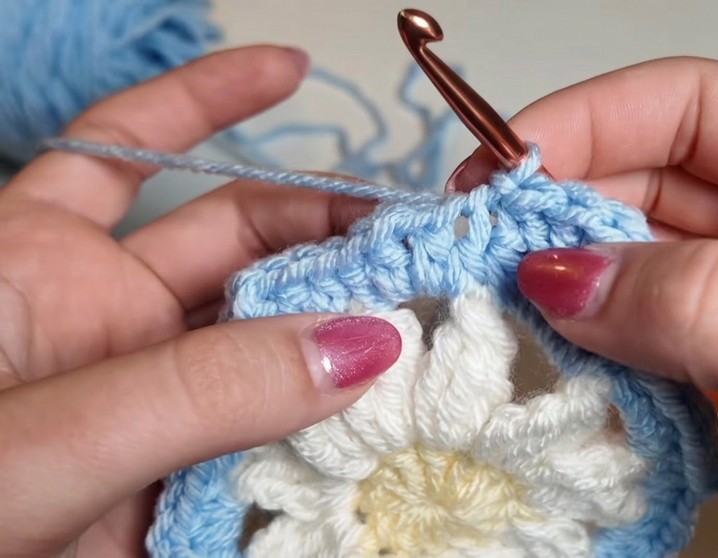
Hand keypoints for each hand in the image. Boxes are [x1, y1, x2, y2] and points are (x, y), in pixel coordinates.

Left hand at [0, 47, 401, 556]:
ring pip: (270, 342)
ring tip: (429, 321)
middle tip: (419, 244)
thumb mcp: (47, 436)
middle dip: (327, 228)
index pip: (127, 150)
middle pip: (235, 244)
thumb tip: (364, 343)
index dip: (208, 99)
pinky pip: (274, 435)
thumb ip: (199, 390)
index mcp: (37, 268)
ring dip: (343, 331)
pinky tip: (387, 415)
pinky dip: (330, 426)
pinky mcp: (184, 480)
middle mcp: (102, 324)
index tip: (293, 68)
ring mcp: (152, 404)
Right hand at [452, 57, 717, 556]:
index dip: (590, 126)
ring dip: (576, 288)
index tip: (496, 178)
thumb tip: (567, 274)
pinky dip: (606, 353)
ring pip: (654, 265)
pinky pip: (665, 340)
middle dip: (562, 212)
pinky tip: (574, 377)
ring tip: (509, 325)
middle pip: (662, 182)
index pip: (705, 111)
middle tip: (479, 264)